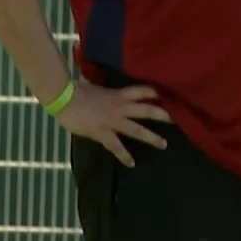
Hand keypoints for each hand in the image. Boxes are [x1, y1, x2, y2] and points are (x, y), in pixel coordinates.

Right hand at [53, 80, 173, 167]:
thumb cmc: (75, 90)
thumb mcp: (90, 83)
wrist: (64, 99)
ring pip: (137, 130)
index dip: (154, 93)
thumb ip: (95, 83)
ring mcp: (113, 121)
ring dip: (151, 138)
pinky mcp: (103, 133)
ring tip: (163, 144)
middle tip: (176, 119)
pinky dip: (124, 156)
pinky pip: (116, 147)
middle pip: (146, 110)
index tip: (166, 96)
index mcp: (118, 94)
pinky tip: (131, 164)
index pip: (141, 91)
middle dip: (162, 115)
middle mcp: (120, 107)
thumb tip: (90, 76)